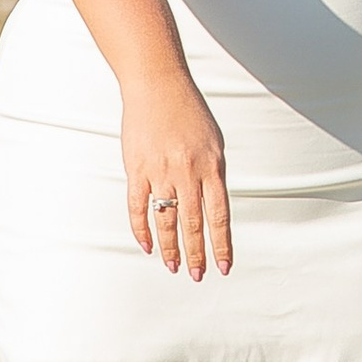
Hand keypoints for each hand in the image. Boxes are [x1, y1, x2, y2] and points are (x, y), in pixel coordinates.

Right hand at [123, 76, 231, 278]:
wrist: (158, 85)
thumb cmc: (189, 112)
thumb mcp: (213, 142)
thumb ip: (214, 174)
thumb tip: (214, 207)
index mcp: (212, 167)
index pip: (220, 216)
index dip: (222, 245)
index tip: (224, 266)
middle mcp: (188, 173)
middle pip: (193, 224)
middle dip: (196, 254)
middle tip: (198, 276)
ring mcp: (160, 171)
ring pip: (166, 220)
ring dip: (170, 248)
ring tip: (173, 268)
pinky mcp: (136, 168)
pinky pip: (138, 206)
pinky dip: (141, 229)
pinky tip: (147, 246)